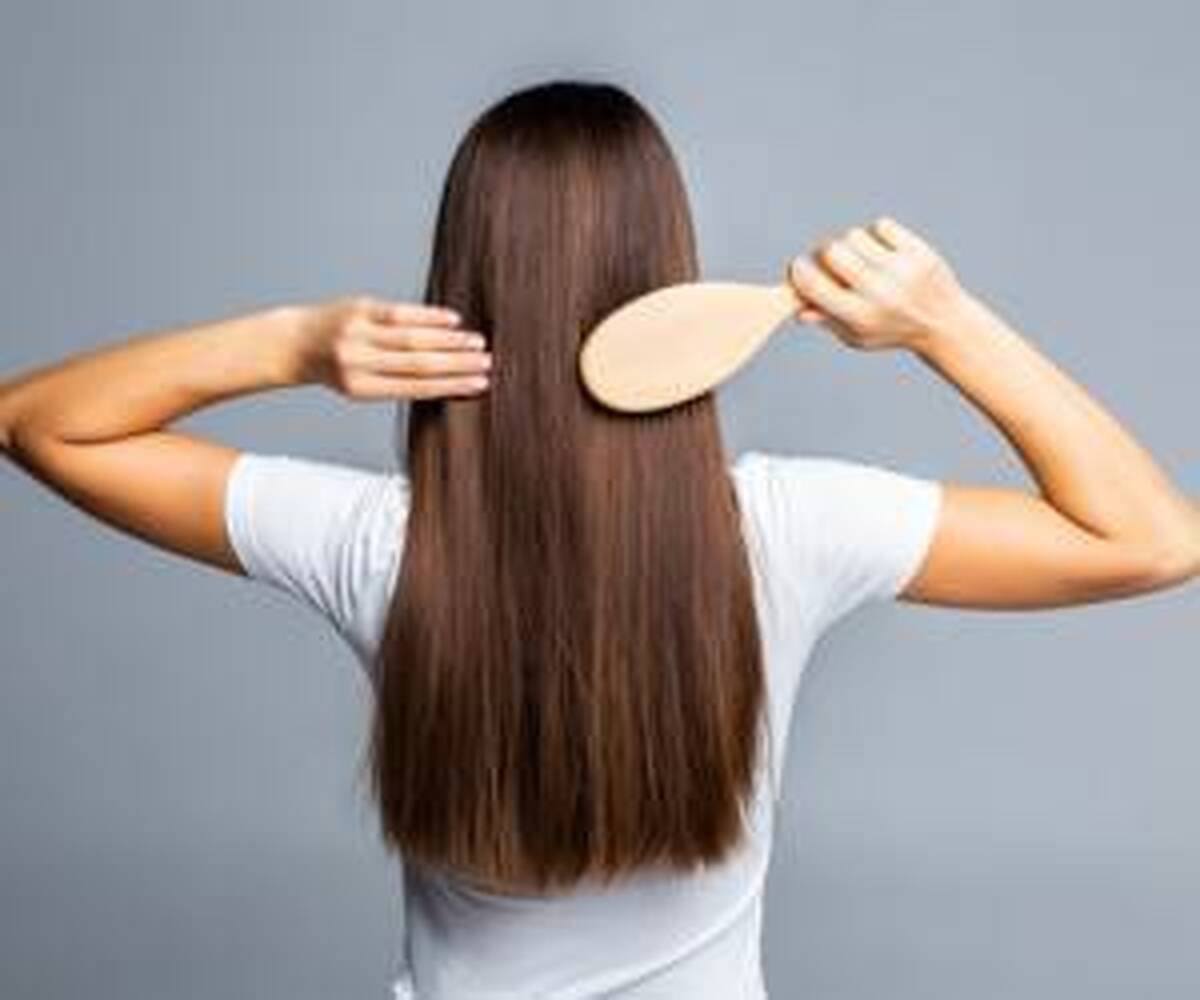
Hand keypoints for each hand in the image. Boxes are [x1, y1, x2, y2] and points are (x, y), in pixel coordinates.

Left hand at [290, 296, 491, 398]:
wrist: (294, 343)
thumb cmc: (336, 368)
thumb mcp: (362, 384)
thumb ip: (399, 381)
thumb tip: (450, 378)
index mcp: (361, 388)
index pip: (416, 387)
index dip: (451, 386)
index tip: (480, 384)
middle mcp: (358, 362)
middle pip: (419, 364)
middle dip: (457, 364)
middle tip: (487, 363)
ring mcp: (358, 333)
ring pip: (413, 338)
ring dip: (450, 341)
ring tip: (477, 343)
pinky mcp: (359, 308)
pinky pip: (400, 313)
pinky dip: (429, 317)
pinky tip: (453, 321)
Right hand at [787, 216, 972, 351]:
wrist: (945, 324)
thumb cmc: (893, 330)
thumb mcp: (857, 336)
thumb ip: (826, 320)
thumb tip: (797, 307)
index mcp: (858, 316)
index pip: (813, 283)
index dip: (798, 270)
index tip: (799, 267)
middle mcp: (878, 292)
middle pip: (831, 251)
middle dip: (823, 252)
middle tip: (828, 258)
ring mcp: (900, 270)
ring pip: (854, 235)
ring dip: (850, 243)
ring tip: (860, 257)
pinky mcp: (918, 252)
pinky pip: (881, 226)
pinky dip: (876, 234)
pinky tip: (881, 249)